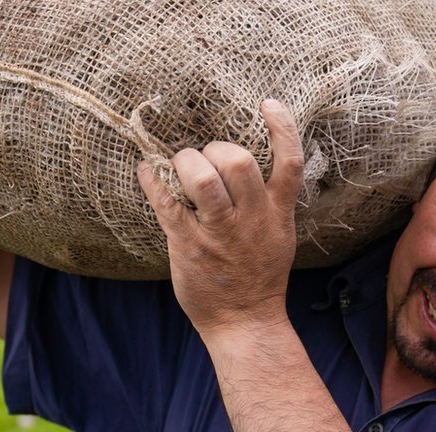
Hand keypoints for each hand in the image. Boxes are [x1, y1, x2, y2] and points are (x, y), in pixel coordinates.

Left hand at [138, 99, 303, 334]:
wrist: (245, 323)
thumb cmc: (258, 277)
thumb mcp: (279, 236)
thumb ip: (269, 203)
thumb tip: (246, 166)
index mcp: (278, 214)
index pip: (290, 163)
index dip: (282, 127)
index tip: (266, 104)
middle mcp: (252, 220)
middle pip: (239, 162)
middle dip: (216, 148)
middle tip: (204, 157)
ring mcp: (221, 234)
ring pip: (204, 179)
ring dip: (186, 162)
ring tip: (180, 166)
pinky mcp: (190, 247)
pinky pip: (168, 204)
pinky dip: (152, 181)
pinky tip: (145, 170)